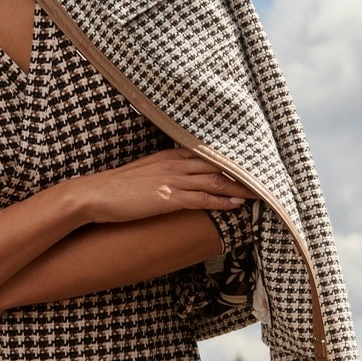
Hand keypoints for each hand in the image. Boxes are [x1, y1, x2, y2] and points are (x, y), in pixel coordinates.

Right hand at [71, 148, 253, 223]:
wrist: (93, 195)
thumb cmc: (114, 188)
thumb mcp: (143, 174)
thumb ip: (162, 173)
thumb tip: (176, 182)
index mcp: (169, 156)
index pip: (209, 155)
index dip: (232, 161)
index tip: (252, 166)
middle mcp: (174, 164)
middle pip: (218, 165)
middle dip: (244, 173)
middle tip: (268, 178)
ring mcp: (171, 180)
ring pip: (215, 181)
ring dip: (240, 187)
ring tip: (262, 193)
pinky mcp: (167, 198)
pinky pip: (201, 199)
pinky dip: (222, 201)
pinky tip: (237, 205)